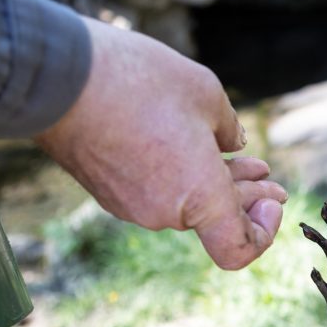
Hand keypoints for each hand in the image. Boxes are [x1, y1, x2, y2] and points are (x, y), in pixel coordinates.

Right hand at [35, 17, 285, 269]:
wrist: (55, 75)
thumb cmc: (138, 82)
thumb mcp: (206, 94)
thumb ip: (228, 129)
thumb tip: (234, 145)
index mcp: (199, 197)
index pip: (238, 250)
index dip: (263, 233)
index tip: (271, 198)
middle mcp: (165, 213)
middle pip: (217, 220)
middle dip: (248, 199)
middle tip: (270, 178)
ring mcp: (132, 206)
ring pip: (187, 203)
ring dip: (215, 183)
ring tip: (238, 157)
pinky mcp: (108, 191)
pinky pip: (158, 192)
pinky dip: (181, 176)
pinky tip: (189, 147)